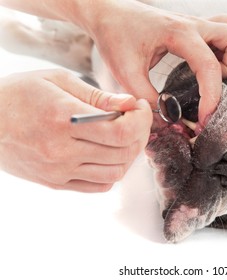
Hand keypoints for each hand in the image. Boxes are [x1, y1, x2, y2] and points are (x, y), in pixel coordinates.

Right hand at [0, 69, 151, 191]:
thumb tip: (129, 103)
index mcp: (63, 119)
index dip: (141, 120)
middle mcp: (62, 150)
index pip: (120, 130)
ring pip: (115, 172)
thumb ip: (97, 95)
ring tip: (124, 136)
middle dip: (140, 134)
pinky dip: (113, 171)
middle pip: (123, 152)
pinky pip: (99, 186)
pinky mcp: (56, 183)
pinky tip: (109, 153)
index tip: (140, 107)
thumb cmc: (18, 95)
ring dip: (130, 154)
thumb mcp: (56, 80)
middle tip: (137, 119)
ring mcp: (59, 171)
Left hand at [83, 1, 226, 125]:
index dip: (212, 97)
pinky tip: (207, 63)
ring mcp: (197, 23)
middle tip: (212, 86)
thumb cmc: (116, 36)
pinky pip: (226, 31)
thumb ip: (147, 98)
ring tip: (213, 74)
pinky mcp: (196, 27)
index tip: (205, 118)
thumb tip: (168, 119)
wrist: (109, 13)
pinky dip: (226, 50)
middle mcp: (194, 25)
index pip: (209, 66)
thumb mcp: (126, 72)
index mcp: (178, 33)